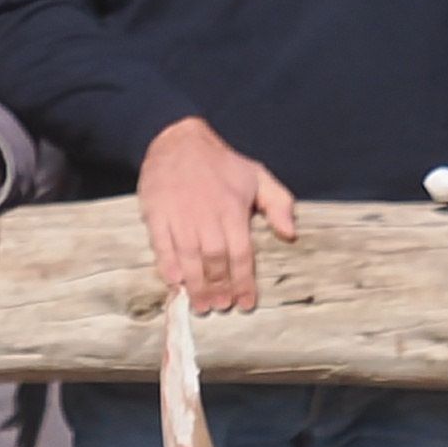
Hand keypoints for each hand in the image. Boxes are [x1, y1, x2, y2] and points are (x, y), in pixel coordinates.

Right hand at [139, 116, 294, 315]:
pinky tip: (175, 282)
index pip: (241, 253)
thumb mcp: (258, 175)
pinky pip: (161, 244)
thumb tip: (290, 234)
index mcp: (233, 209)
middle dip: (219, 288)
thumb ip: (279, 203)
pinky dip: (167, 265)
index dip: (244, 282)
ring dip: (196, 284)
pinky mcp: (157, 213)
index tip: (246, 303)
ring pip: (189, 257)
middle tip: (221, 307)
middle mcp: (207, 215)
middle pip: (215, 260)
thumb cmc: (221, 163)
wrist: (177, 140)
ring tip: (202, 305)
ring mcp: (180, 215)